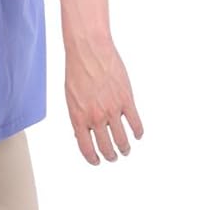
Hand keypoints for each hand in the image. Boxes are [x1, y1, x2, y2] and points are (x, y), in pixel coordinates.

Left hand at [64, 38, 143, 164]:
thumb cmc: (77, 68)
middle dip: (111, 155)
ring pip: (122, 140)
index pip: (86, 148)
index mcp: (79, 116)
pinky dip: (138, 132)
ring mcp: (112, 109)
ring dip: (125, 148)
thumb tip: (82, 132)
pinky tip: (137, 134)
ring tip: (126, 150)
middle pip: (106, 147)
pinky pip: (135, 123)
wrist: (88, 48)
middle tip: (114, 156)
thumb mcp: (71, 95)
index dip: (93, 158)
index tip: (98, 161)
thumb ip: (77, 114)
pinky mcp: (126, 99)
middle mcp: (95, 116)